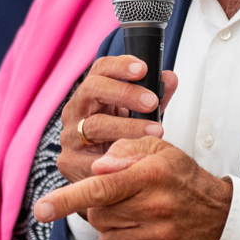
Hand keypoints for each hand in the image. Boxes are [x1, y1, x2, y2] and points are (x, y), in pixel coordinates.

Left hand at [33, 136, 232, 239]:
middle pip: (98, 217)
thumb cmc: (185, 182)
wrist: (222, 221)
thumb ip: (125, 153)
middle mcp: (155, 209)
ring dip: (116, 232)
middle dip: (105, 210)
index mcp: (150, 177)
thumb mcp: (160, 152)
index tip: (41, 210)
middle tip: (130, 203)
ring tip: (142, 221)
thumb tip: (98, 167)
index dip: (67, 199)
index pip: (101, 188)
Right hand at [56, 55, 177, 184]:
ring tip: (154, 130)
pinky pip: (95, 157)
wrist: (102, 174)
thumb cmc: (118, 139)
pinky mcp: (69, 161)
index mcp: (91, 94)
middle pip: (93, 89)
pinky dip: (118, 158)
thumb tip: (169, 78)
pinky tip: (137, 158)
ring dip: (128, 127)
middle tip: (151, 101)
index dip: (120, 65)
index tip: (142, 69)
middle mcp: (76, 110)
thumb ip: (155, 98)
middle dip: (125, 93)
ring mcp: (70, 135)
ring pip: (96, 125)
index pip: (100, 69)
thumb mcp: (139, 116)